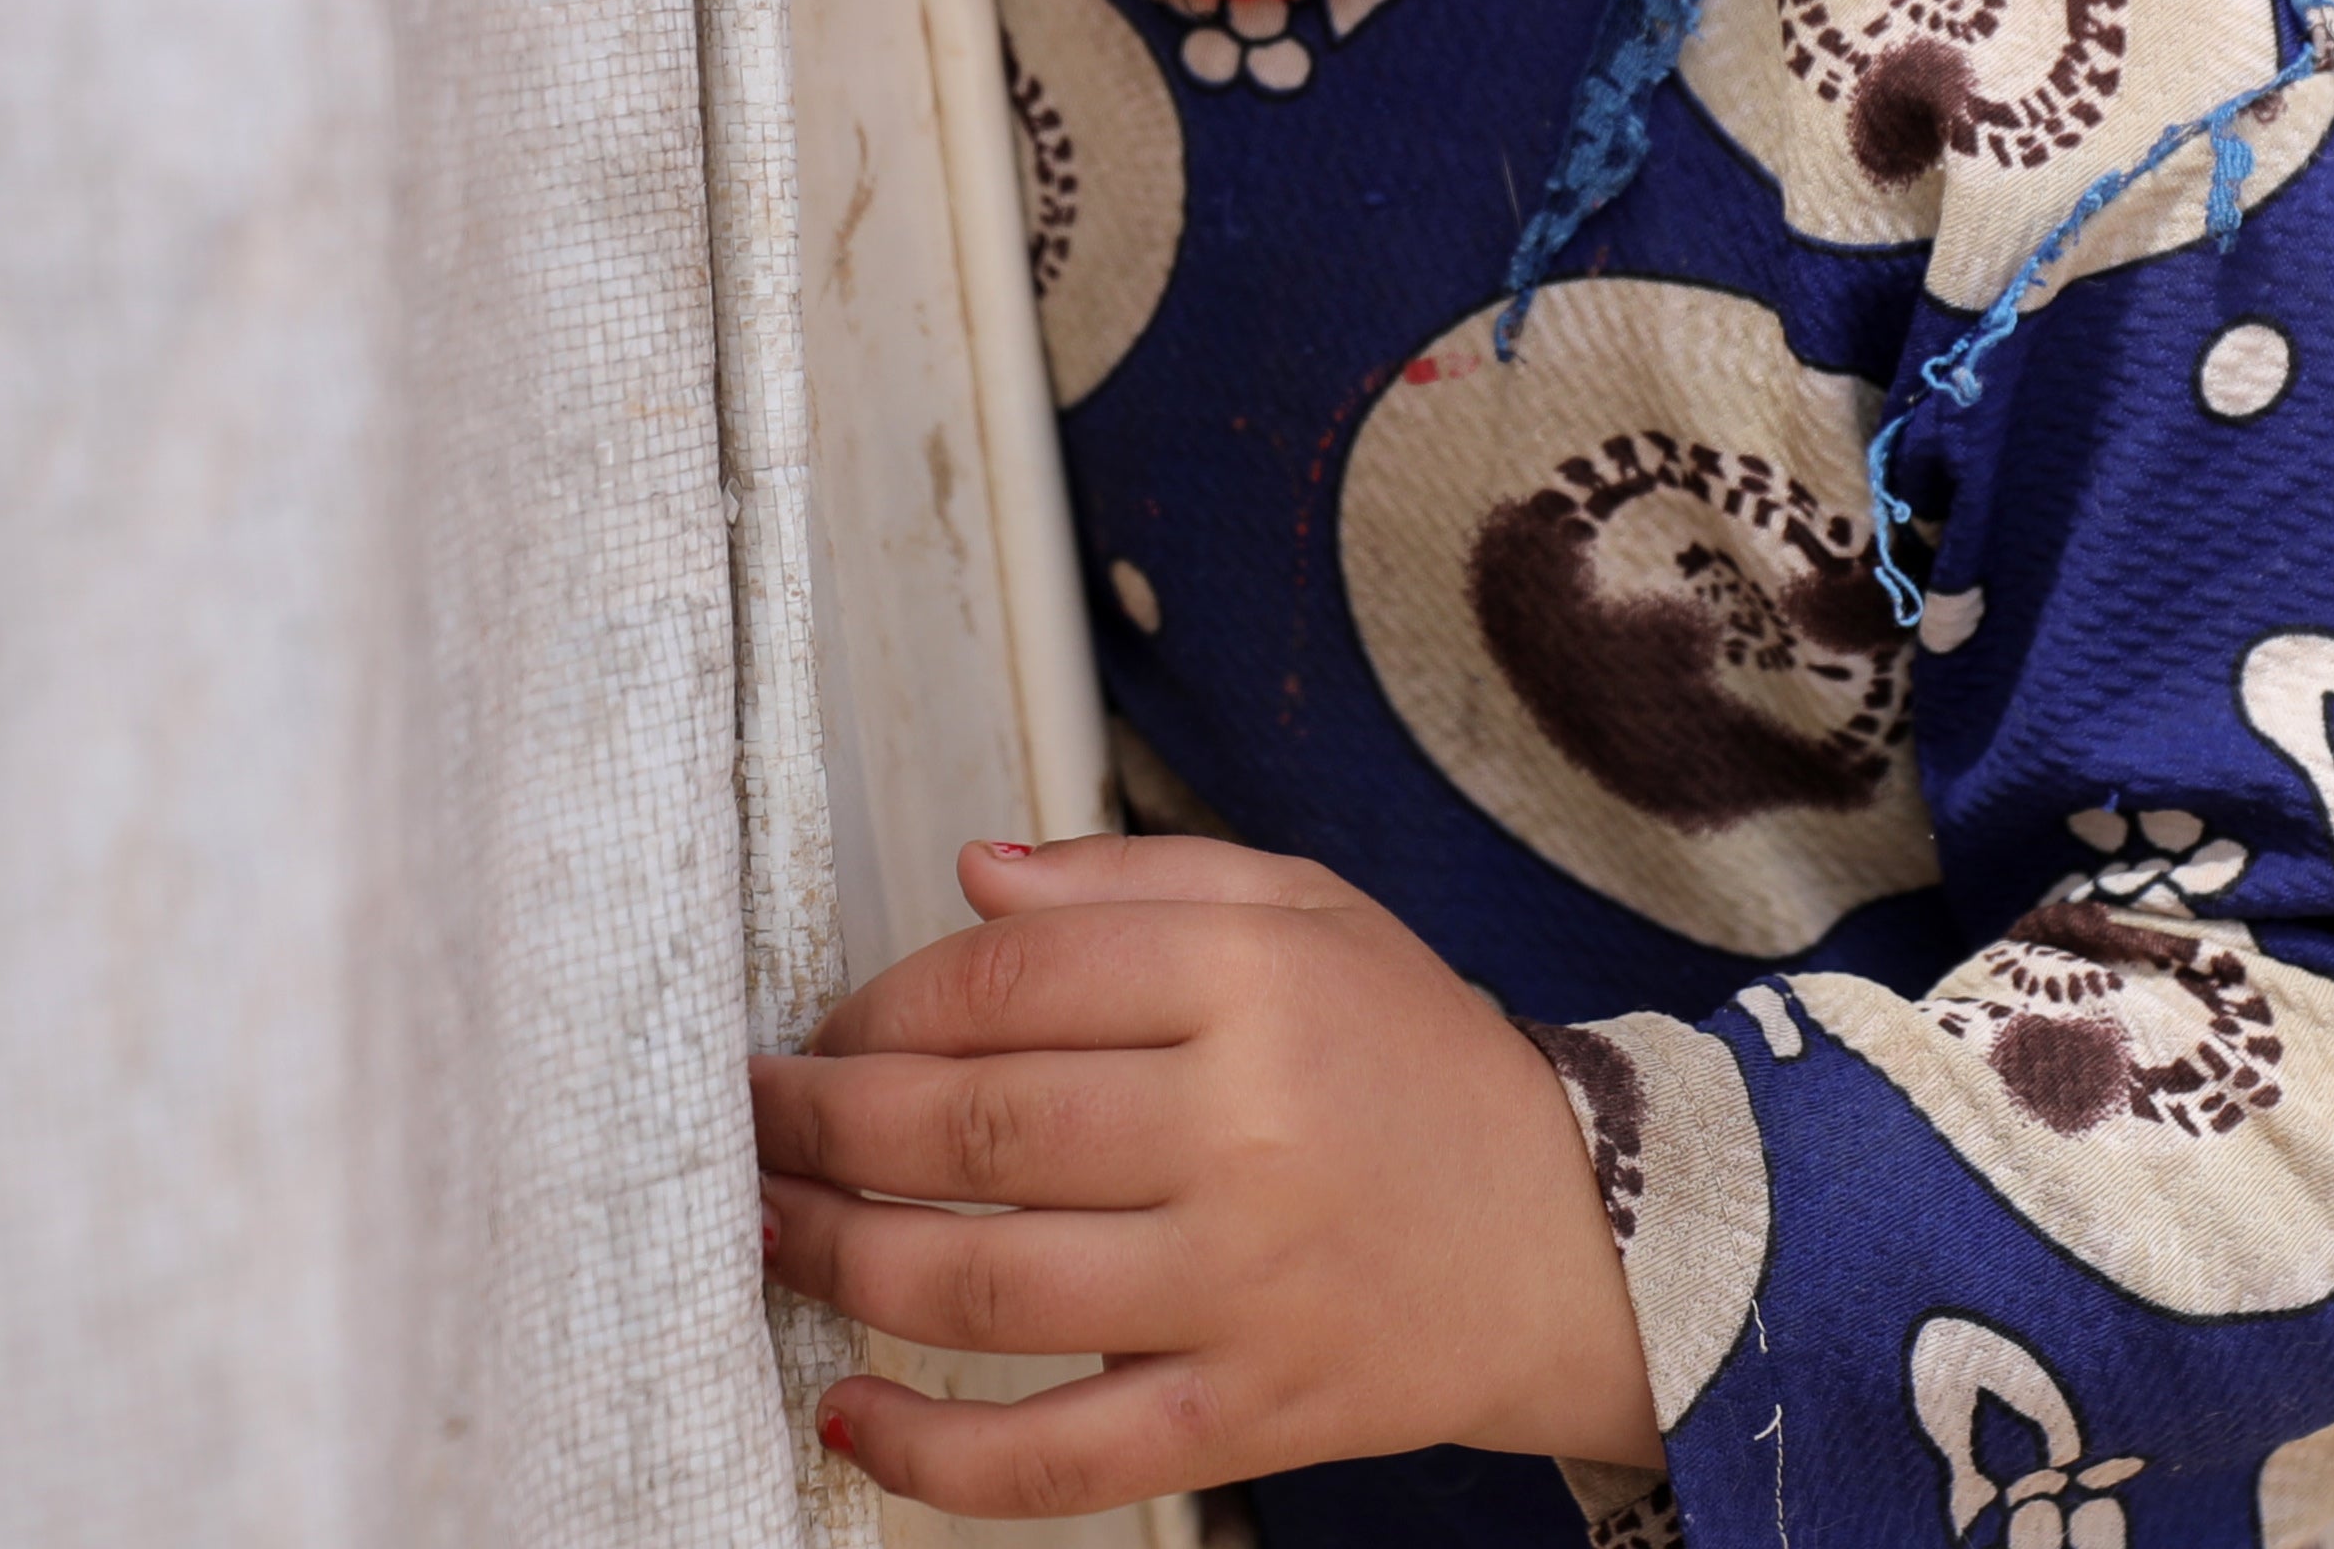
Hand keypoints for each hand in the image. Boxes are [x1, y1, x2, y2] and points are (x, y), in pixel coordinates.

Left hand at [751, 835, 1661, 1514]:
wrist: (1580, 1236)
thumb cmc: (1416, 1062)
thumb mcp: (1308, 914)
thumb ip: (1135, 882)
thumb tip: (972, 877)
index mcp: (1254, 984)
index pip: (1005, 980)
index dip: (880, 1004)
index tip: (827, 1028)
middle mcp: (1245, 1131)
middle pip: (966, 1129)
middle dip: (818, 1126)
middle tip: (753, 1122)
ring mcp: (1242, 1289)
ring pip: (980, 1285)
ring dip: (835, 1260)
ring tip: (770, 1230)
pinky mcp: (1246, 1417)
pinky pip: (1059, 1457)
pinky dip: (931, 1452)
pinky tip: (849, 1411)